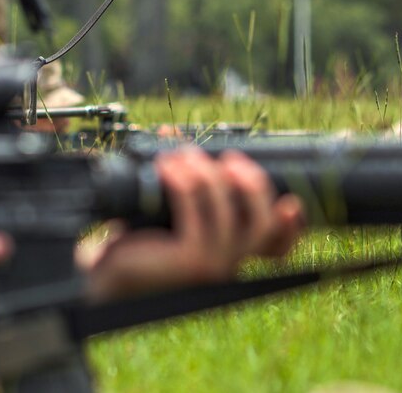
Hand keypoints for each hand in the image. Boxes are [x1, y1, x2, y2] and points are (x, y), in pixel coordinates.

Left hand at [82, 147, 303, 299]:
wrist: (108, 270)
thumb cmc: (140, 238)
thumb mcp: (169, 206)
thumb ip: (180, 174)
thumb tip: (170, 130)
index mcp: (232, 254)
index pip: (278, 247)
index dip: (292, 225)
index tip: (290, 200)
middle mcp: (229, 264)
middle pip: (263, 224)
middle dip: (251, 184)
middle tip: (228, 160)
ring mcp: (210, 265)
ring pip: (225, 211)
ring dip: (206, 174)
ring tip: (184, 155)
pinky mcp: (187, 260)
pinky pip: (194, 212)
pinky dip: (184, 183)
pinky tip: (167, 167)